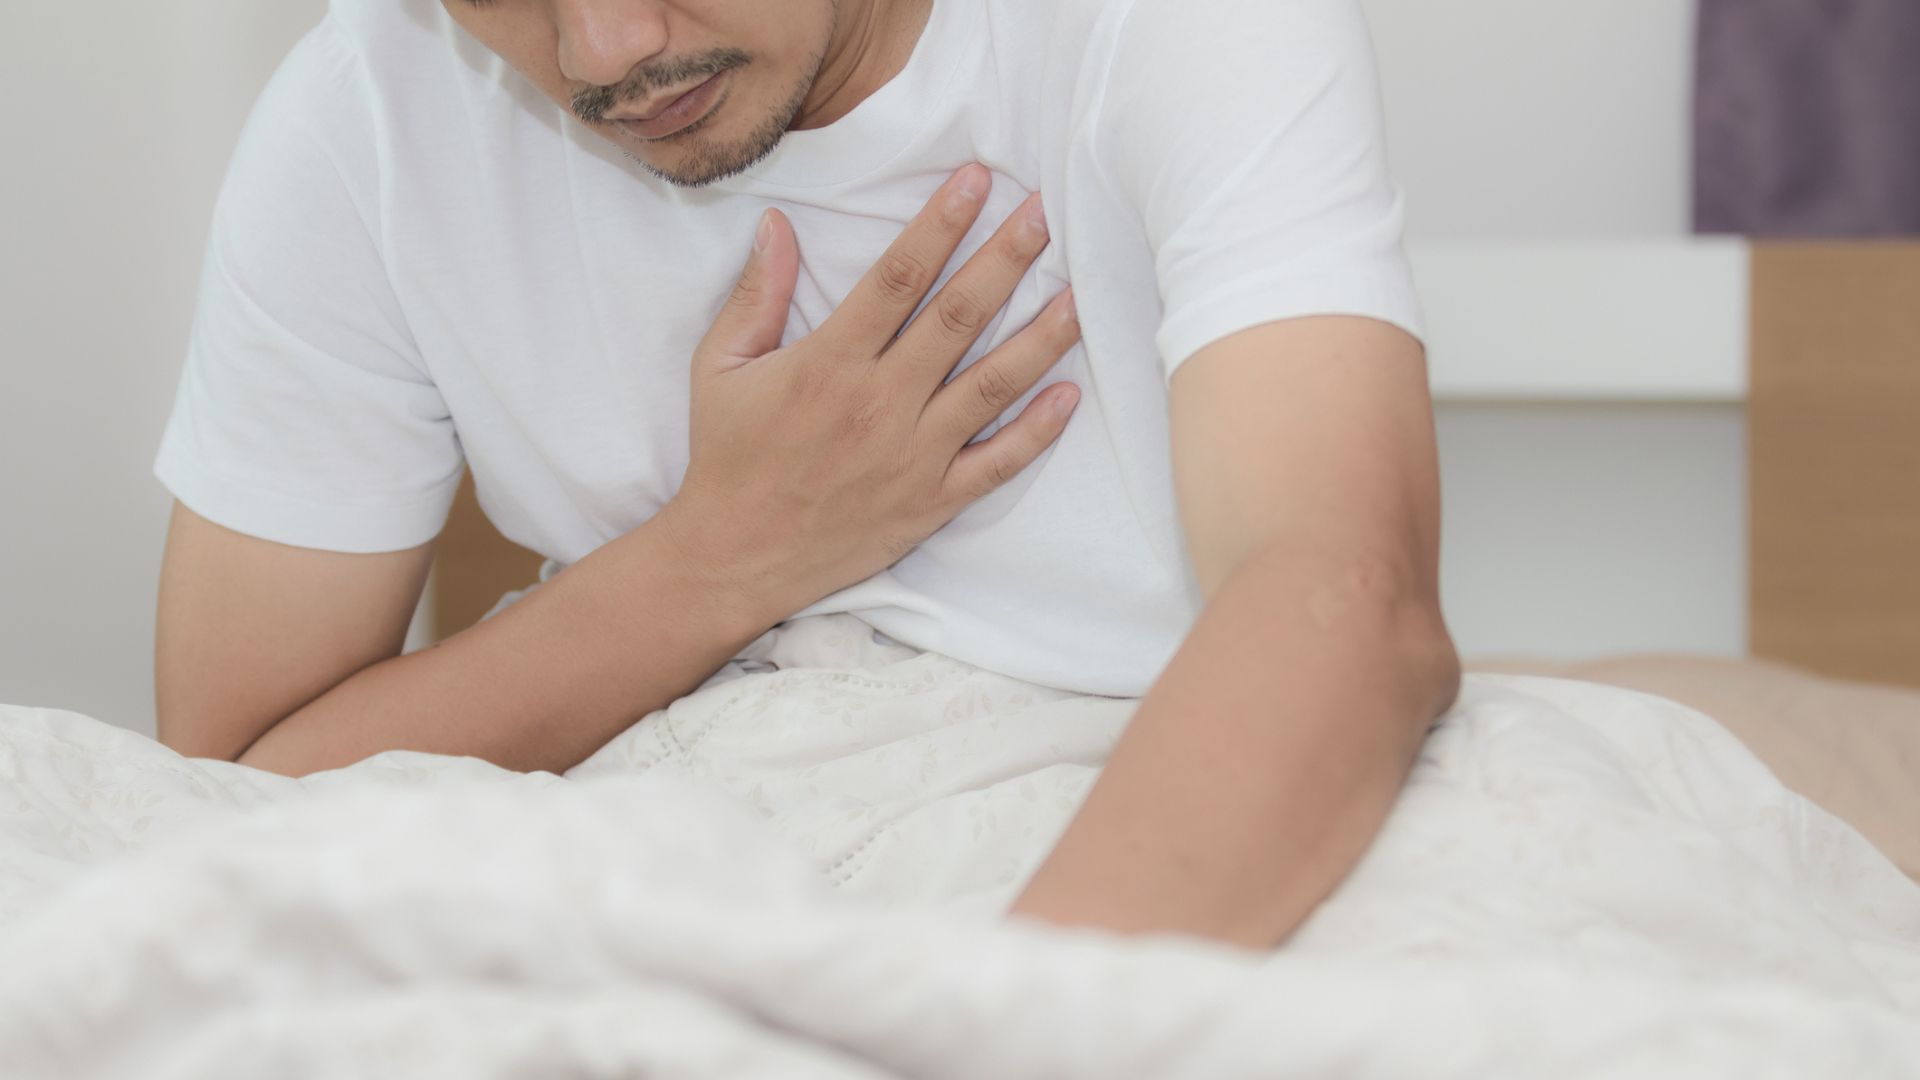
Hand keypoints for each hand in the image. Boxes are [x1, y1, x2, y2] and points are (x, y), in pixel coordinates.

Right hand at [660, 164, 1082, 622]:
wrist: (735, 558)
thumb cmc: (728, 458)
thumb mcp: (720, 368)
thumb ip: (755, 295)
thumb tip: (777, 223)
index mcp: (828, 363)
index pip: (897, 278)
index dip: (940, 223)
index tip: (975, 180)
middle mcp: (879, 404)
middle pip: (957, 317)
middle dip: (1004, 259)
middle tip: (1042, 214)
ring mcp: (913, 455)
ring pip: (991, 384)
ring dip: (1040, 336)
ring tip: (1080, 293)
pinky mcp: (933, 501)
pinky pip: (997, 463)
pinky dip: (1038, 431)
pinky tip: (1070, 394)